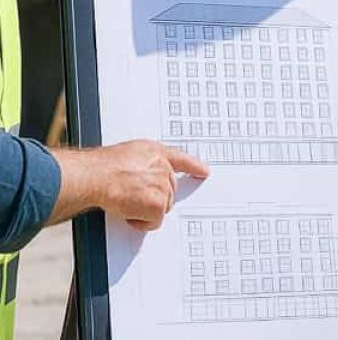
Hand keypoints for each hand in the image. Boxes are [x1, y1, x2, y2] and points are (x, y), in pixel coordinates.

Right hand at [53, 140, 208, 230]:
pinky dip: (140, 222)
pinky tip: (128, 211)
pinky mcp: (158, 203)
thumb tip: (140, 176)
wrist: (96, 176)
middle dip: (153, 199)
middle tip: (132, 197)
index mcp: (156, 152)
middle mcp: (163, 167)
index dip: (194, 166)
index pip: (180, 159)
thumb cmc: (103, 167)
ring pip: (161, 207)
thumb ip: (142, 164)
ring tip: (126, 201)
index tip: (204, 172)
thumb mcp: (129, 155)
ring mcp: (162, 185)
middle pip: (168, 191)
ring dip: (145, 210)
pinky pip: (154, 221)